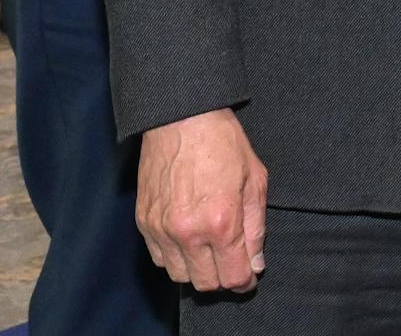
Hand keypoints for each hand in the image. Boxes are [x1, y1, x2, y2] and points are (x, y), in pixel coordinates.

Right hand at [133, 107, 268, 293]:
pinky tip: (186, 239)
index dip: (246, 280)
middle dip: (223, 277)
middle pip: (206, 284)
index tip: (248, 275)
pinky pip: (159, 258)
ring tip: (207, 248)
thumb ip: (256, 228)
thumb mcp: (255, 180)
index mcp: (221, 222)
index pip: (234, 277)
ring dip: (196, 269)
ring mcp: (162, 229)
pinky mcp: (144, 221)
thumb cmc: (223, 143)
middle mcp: (188, 233)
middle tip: (229, 260)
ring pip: (180, 276)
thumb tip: (255, 264)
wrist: (181, 117)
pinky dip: (174, 256)